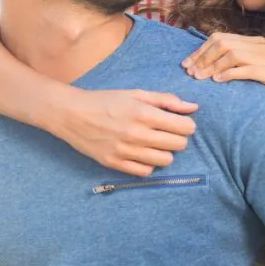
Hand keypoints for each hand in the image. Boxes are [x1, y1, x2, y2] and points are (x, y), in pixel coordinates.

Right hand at [53, 89, 198, 176]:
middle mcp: (137, 134)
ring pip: (165, 161)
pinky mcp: (115, 164)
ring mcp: (126, 151)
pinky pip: (145, 172)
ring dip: (164, 152)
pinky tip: (141, 153)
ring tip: (153, 143)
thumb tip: (193, 108)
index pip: (185, 128)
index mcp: (144, 114)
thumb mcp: (136, 94)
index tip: (178, 123)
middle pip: (179, 145)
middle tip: (166, 132)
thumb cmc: (105, 100)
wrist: (71, 114)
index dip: (186, 125)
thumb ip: (166, 100)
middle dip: (177, 138)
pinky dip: (148, 163)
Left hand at [182, 32, 264, 117]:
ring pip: (230, 53)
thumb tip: (218, 72)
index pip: (221, 38)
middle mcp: (260, 45)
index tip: (188, 64)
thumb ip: (245, 66)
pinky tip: (219, 81)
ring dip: (211, 65)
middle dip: (201, 57)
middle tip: (189, 72)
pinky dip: (230, 73)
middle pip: (221, 43)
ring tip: (200, 78)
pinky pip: (247, 68)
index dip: (201, 50)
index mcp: (257, 42)